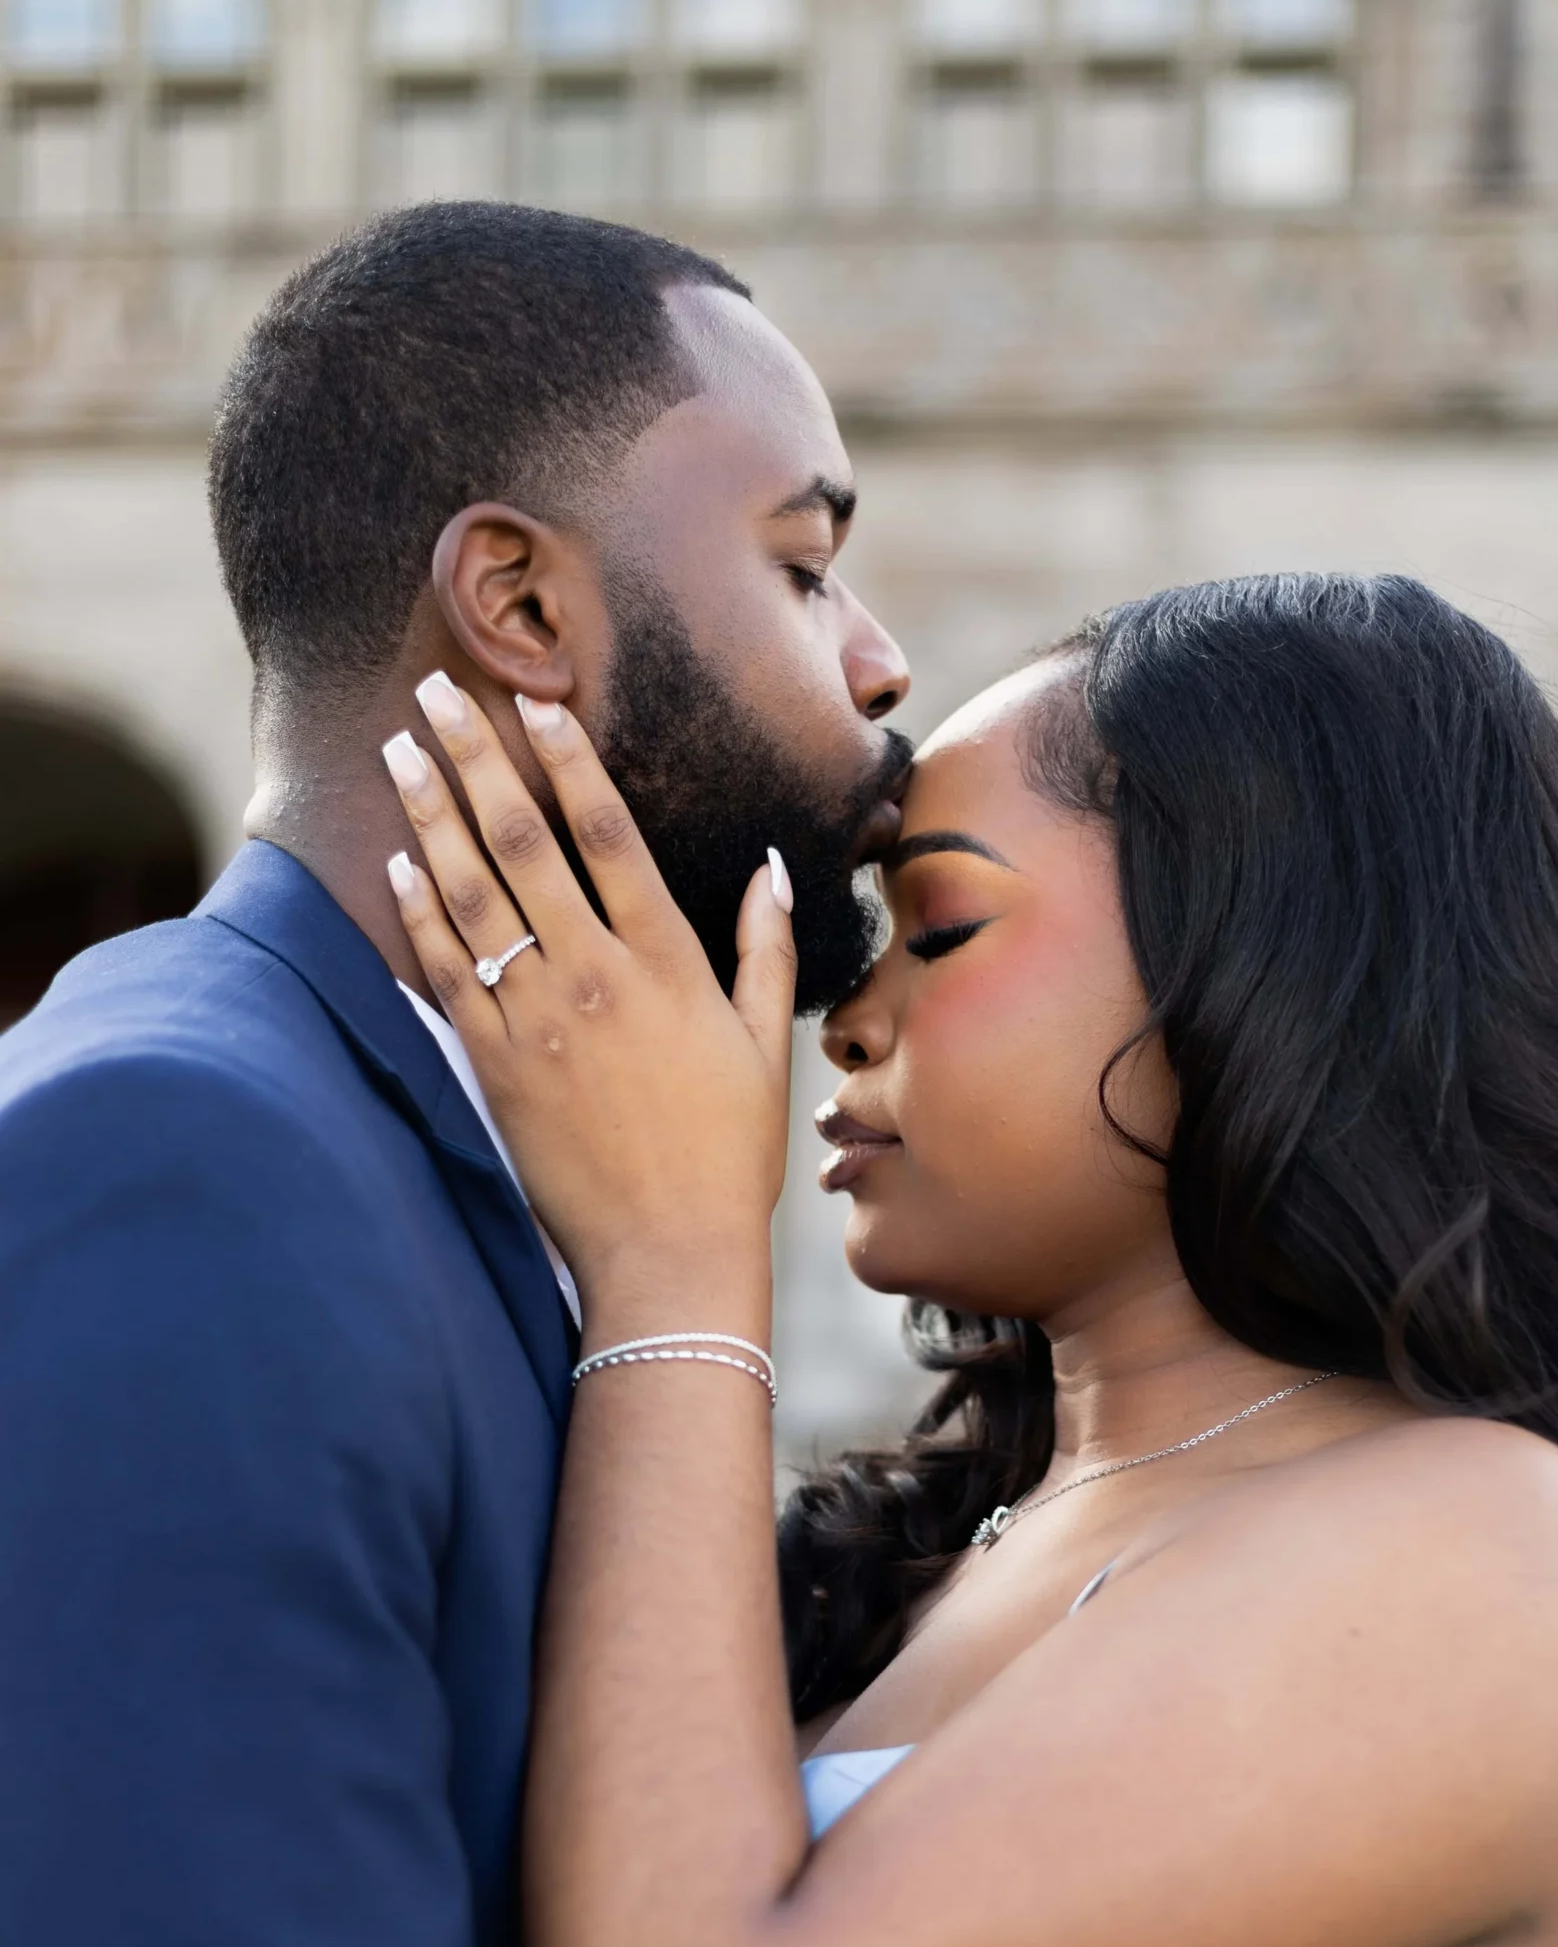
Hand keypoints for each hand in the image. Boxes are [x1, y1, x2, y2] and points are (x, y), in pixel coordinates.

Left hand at [384, 680, 795, 1333]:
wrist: (669, 1252)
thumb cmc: (729, 1153)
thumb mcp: (764, 1045)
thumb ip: (766, 949)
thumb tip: (769, 867)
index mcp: (668, 962)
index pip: (609, 834)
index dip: (568, 760)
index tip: (535, 702)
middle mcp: (596, 976)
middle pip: (524, 842)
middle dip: (475, 759)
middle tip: (435, 693)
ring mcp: (538, 1019)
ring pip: (472, 894)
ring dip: (430, 814)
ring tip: (399, 751)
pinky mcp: (495, 1064)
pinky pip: (447, 971)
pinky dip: (420, 912)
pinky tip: (398, 862)